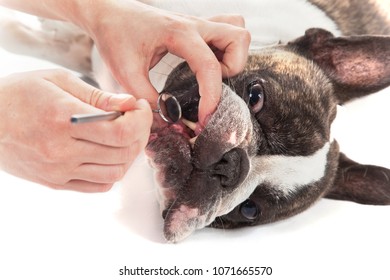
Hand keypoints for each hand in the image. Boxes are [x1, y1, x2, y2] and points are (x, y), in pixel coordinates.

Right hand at [0, 69, 151, 191]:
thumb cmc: (18, 95)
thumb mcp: (56, 80)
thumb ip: (97, 95)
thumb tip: (129, 103)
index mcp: (63, 119)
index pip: (120, 130)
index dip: (141, 120)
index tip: (140, 107)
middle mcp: (62, 150)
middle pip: (123, 152)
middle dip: (140, 134)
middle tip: (137, 119)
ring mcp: (59, 171)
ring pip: (115, 172)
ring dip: (130, 154)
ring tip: (124, 136)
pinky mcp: (56, 183)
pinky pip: (99, 186)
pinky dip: (113, 171)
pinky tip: (109, 153)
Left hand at [83, 1, 250, 125]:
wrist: (109, 13)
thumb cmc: (116, 36)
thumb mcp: (126, 72)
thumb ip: (147, 98)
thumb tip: (168, 119)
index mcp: (178, 33)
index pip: (209, 66)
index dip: (212, 97)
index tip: (205, 118)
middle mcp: (194, 25)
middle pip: (238, 39)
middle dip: (232, 70)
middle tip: (212, 86)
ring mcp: (197, 23)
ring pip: (237, 32)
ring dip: (233, 57)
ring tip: (213, 74)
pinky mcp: (196, 27)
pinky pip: (226, 31)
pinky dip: (226, 50)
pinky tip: (207, 63)